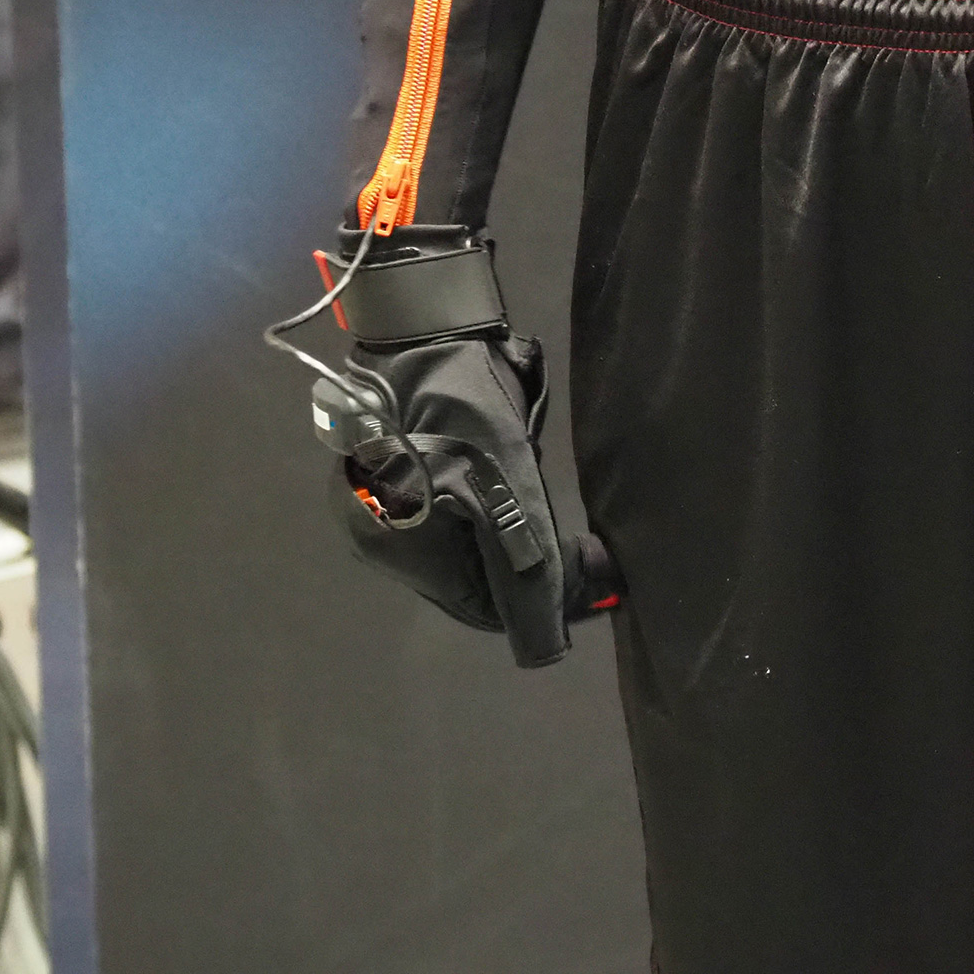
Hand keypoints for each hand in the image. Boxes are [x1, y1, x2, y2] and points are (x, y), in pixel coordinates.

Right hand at [317, 230, 619, 667]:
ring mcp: (382, 500)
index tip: (597, 580)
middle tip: (588, 547)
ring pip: (471, 547)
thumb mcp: (507, 487)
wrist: (428, 321)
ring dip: (518, 539)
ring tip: (554, 509)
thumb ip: (529, 569)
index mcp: (391, 544)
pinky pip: (460, 515)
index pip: (482, 608)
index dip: (541, 604)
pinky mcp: (399, 472)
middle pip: (474, 580)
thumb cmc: (464, 403)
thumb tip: (546, 652)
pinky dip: (497, 512)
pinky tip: (520, 485)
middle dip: (532, 569)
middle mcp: (377, 533)